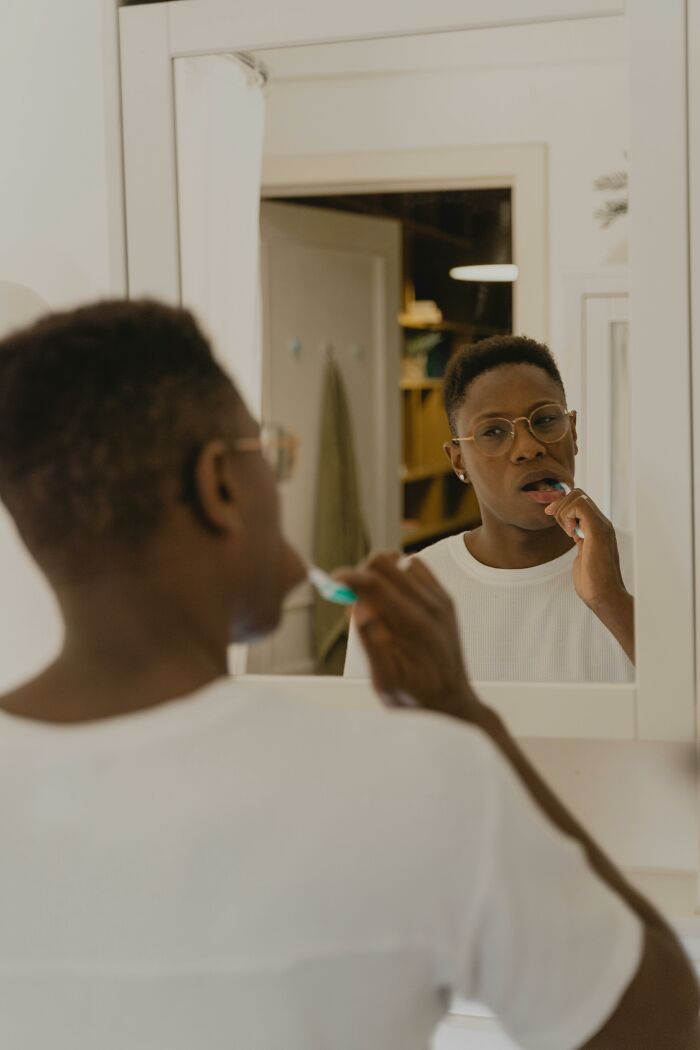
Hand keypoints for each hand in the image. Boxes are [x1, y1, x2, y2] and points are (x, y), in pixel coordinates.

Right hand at [336, 551, 479, 719]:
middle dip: (361, 573)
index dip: (348, 576)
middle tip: (351, 596)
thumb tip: (355, 605)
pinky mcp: (445, 598)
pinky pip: (416, 567)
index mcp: (413, 625)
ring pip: (399, 561)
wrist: (452, 700)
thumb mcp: (385, 680)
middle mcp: (430, 605)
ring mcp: (440, 599)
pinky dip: (399, 575)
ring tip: (374, 602)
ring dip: (380, 574)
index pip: (374, 581)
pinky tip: (393, 598)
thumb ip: (370, 642)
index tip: (332, 581)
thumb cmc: (414, 696)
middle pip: (385, 562)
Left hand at [544, 487, 627, 608]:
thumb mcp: (583, 555)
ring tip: (567, 532)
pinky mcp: (598, 531)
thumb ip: (580, 541)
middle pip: (577, 494)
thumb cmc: (593, 582)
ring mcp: (602, 525)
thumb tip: (574, 534)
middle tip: (560, 528)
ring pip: (578, 496)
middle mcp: (602, 523)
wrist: (604, 596)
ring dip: (563, 511)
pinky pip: (580, 506)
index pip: (579, 501)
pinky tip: (570, 533)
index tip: (552, 519)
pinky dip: (567, 515)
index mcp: (598, 527)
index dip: (561, 506)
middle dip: (560, 506)